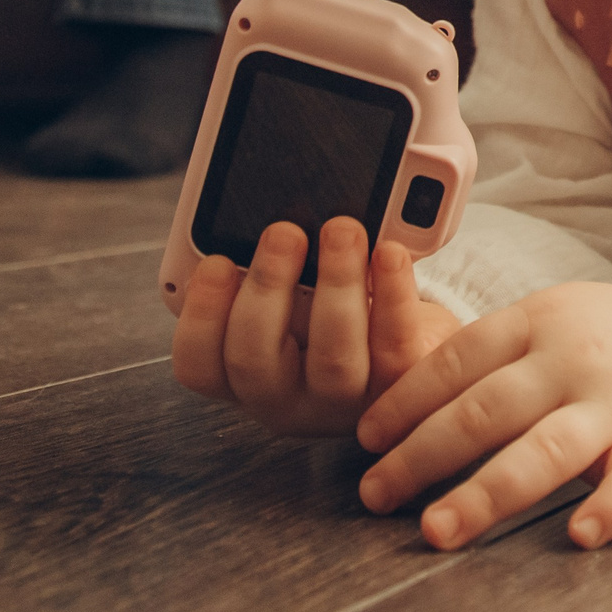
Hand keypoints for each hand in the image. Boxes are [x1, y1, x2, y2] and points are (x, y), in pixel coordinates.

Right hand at [171, 217, 461, 437]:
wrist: (413, 354)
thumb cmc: (337, 312)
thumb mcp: (294, 291)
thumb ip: (275, 265)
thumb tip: (280, 209)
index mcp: (242, 374)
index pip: (198, 363)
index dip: (200, 315)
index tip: (216, 262)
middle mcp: (283, 398)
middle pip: (256, 359)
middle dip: (267, 287)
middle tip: (283, 232)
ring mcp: (341, 402)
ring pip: (332, 356)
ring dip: (336, 285)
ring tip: (343, 230)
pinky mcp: (398, 389)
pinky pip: (394, 345)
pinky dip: (393, 293)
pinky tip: (390, 252)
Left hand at [355, 282, 611, 551]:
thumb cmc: (603, 338)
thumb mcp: (546, 319)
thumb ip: (486, 354)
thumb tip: (398, 402)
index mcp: (536, 323)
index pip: (457, 360)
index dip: (405, 400)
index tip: (365, 439)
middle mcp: (569, 361)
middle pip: (486, 408)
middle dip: (423, 455)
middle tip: (377, 494)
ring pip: (545, 449)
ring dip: (487, 491)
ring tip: (438, 528)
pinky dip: (608, 507)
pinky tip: (578, 535)